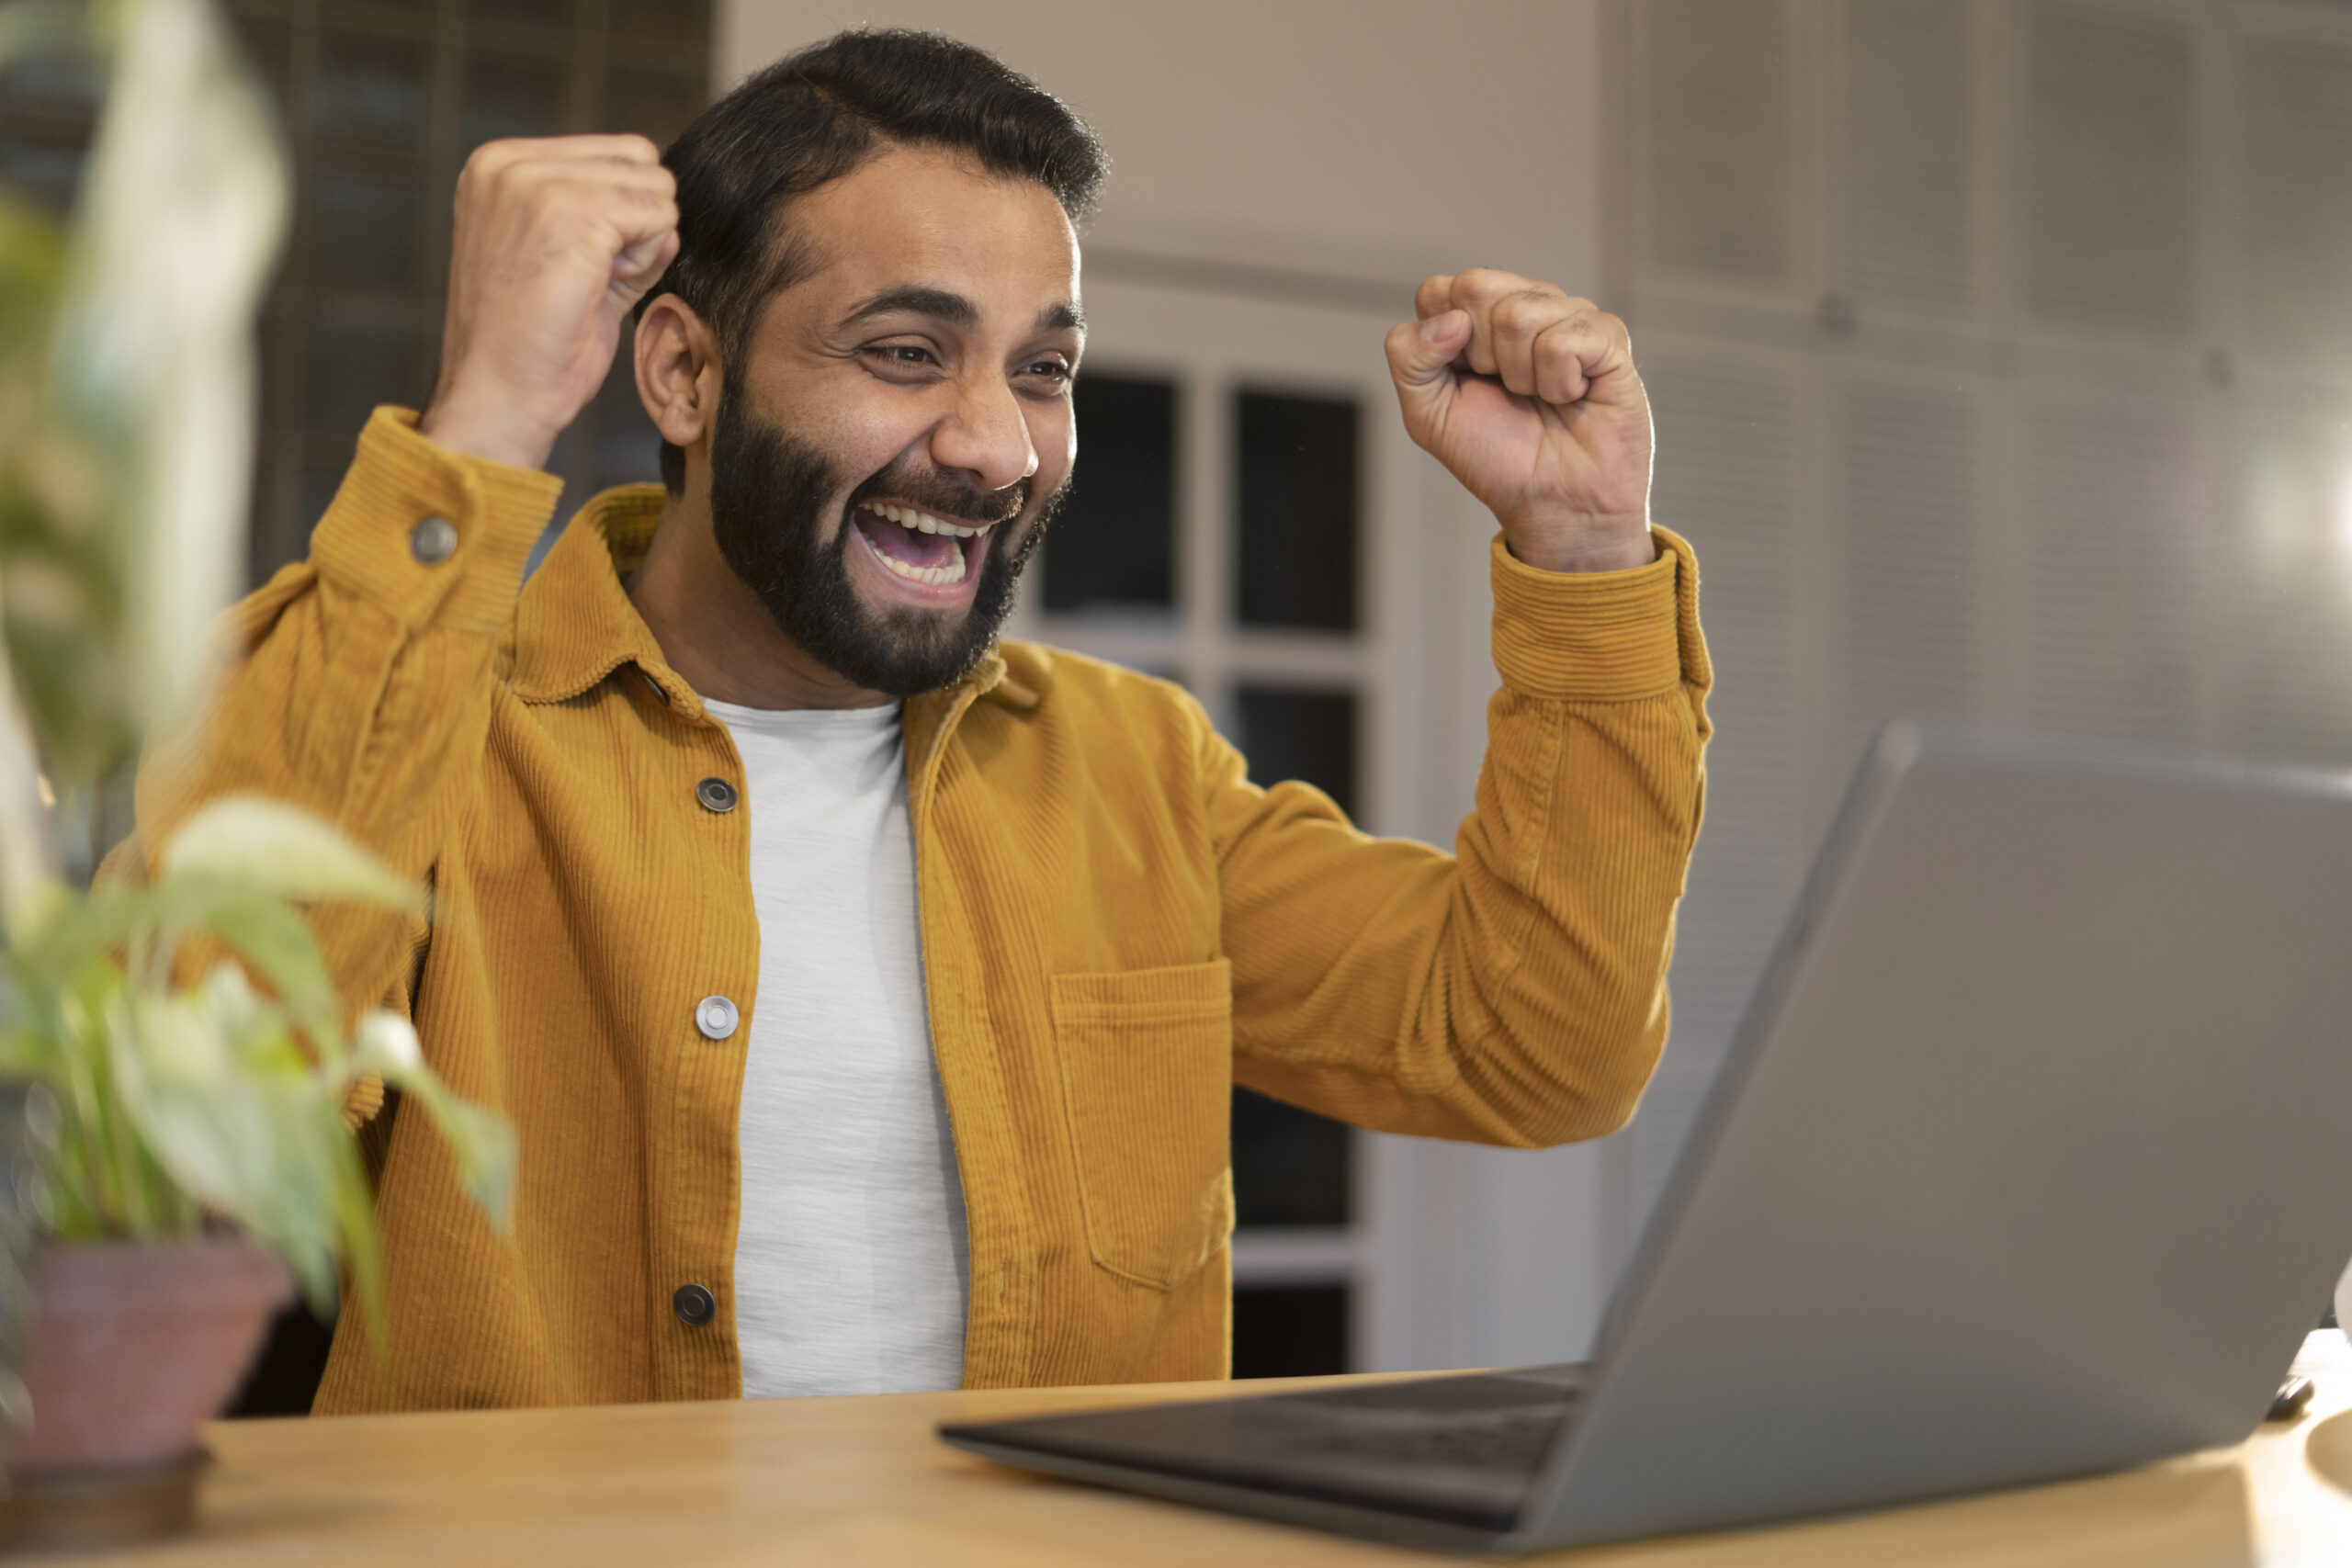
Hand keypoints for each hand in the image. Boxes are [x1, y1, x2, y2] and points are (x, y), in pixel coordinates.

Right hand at [418, 136, 680, 471]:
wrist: (500, 394)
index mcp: (499, 164)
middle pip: (640, 162)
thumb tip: (668, 217)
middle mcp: (509, 163)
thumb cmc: (531, 344)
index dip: (622, 216)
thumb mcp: (569, 264)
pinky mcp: (569, 214)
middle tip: (592, 277)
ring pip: (654, 188)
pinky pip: (659, 218)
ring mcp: (536, 184)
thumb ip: (617, 229)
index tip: (577, 263)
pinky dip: (646, 262)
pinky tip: (602, 289)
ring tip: (592, 284)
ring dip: (642, 245)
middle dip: (637, 225)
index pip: (614, 152)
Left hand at [1384, 270, 1654, 572]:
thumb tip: (1452, 319)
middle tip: (1506, 390)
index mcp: (1475, 317)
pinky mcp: (1608, 336)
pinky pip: (1563, 341)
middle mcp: (1522, 305)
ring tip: (1541, 398)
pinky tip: (1572, 397)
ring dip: (1522, 376)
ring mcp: (1567, 315)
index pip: (1438, 291)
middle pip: (1475, 287)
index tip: (1466, 382)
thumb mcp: (1427, 414)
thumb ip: (1409, 357)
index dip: (1442, 343)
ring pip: (1518, 314)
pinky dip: (1559, 383)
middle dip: (1479, 354)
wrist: (1554, 503)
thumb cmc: (1496, 457)